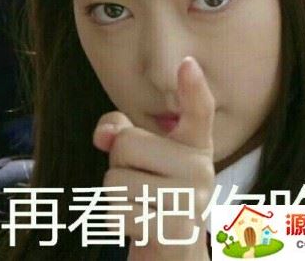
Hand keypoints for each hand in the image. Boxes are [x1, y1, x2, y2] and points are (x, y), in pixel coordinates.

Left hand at [93, 56, 214, 260]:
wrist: (171, 245)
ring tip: (140, 201)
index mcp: (195, 142)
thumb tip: (104, 135)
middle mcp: (200, 166)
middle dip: (119, 162)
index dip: (193, 86)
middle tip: (140, 178)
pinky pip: (115, 213)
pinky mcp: (174, 229)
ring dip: (115, 193)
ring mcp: (191, 199)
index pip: (198, 110)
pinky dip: (115, 219)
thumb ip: (119, 129)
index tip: (187, 63)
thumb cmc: (150, 186)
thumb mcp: (137, 151)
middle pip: (127, 144)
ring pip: (115, 181)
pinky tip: (139, 222)